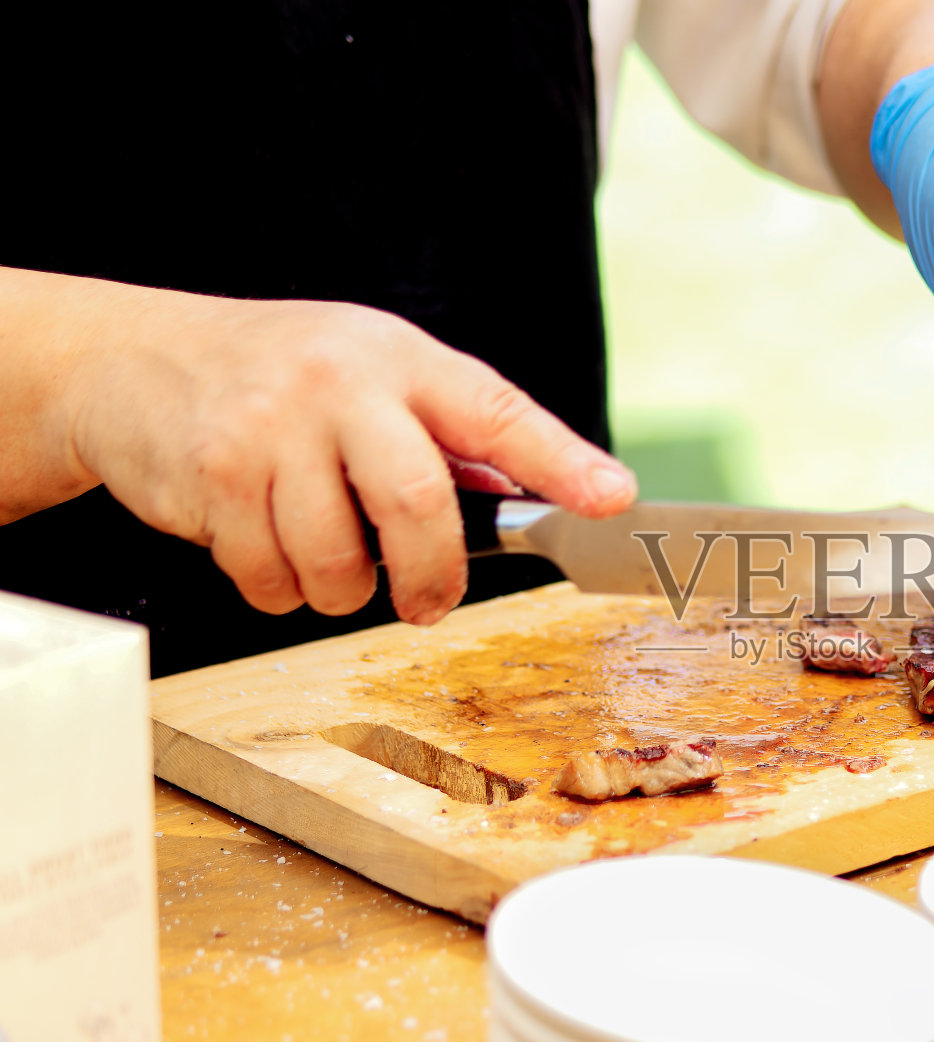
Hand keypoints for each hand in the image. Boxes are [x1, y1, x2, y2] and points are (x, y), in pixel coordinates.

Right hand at [59, 288, 635, 623]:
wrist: (132, 362)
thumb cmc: (277, 376)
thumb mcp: (372, 374)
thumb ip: (446, 434)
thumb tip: (534, 491)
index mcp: (401, 359)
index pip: (498, 411)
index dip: (562, 461)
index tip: (613, 499)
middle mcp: (341, 383)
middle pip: (419, 504)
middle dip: (432, 578)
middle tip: (429, 603)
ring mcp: (272, 427)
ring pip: (340, 563)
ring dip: (341, 591)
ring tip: (323, 553)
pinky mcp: (214, 475)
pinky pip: (272, 579)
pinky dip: (280, 590)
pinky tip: (264, 543)